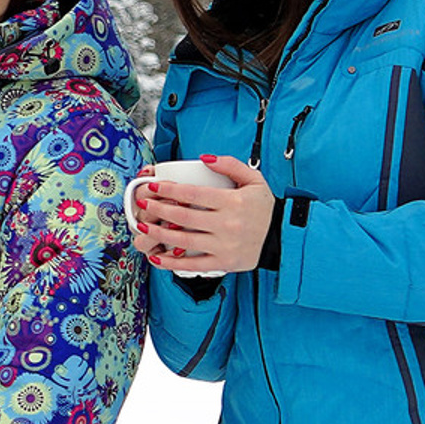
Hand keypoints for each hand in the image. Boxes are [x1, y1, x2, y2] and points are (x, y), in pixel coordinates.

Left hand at [134, 153, 275, 275]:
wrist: (282, 237)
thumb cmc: (264, 208)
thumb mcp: (254, 180)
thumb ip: (230, 165)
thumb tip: (204, 158)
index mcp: (233, 202)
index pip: (193, 194)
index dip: (169, 190)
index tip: (154, 187)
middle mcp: (228, 225)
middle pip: (184, 217)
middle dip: (158, 209)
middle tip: (143, 203)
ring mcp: (224, 246)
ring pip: (183, 240)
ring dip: (159, 233)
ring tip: (143, 225)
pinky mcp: (223, 262)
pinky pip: (193, 264)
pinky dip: (172, 263)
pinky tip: (157, 256)